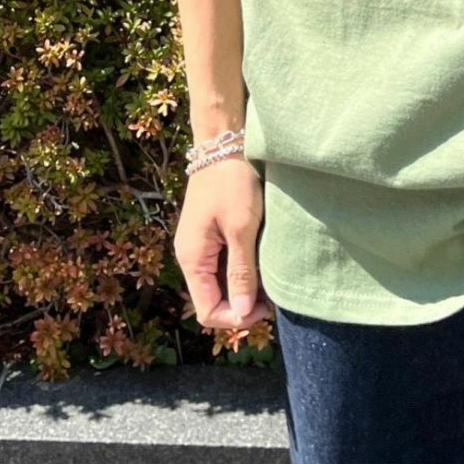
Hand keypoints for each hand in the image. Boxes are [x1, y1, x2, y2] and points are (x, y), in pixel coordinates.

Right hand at [173, 155, 274, 332]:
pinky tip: (261, 263)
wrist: (223, 144)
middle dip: (241, 306)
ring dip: (243, 289)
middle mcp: (190, 257)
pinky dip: (241, 271)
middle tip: (273, 297)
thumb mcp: (241, 227)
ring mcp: (199, 246)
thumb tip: (240, 314)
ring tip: (270, 281)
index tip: (265, 308)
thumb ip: (240, 271)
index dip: (235, 319)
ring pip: (219, 284)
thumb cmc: (232, 183)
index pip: (207, 311)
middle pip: (212, 300)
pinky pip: (222, 266)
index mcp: (192, 259)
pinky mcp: (209, 235)